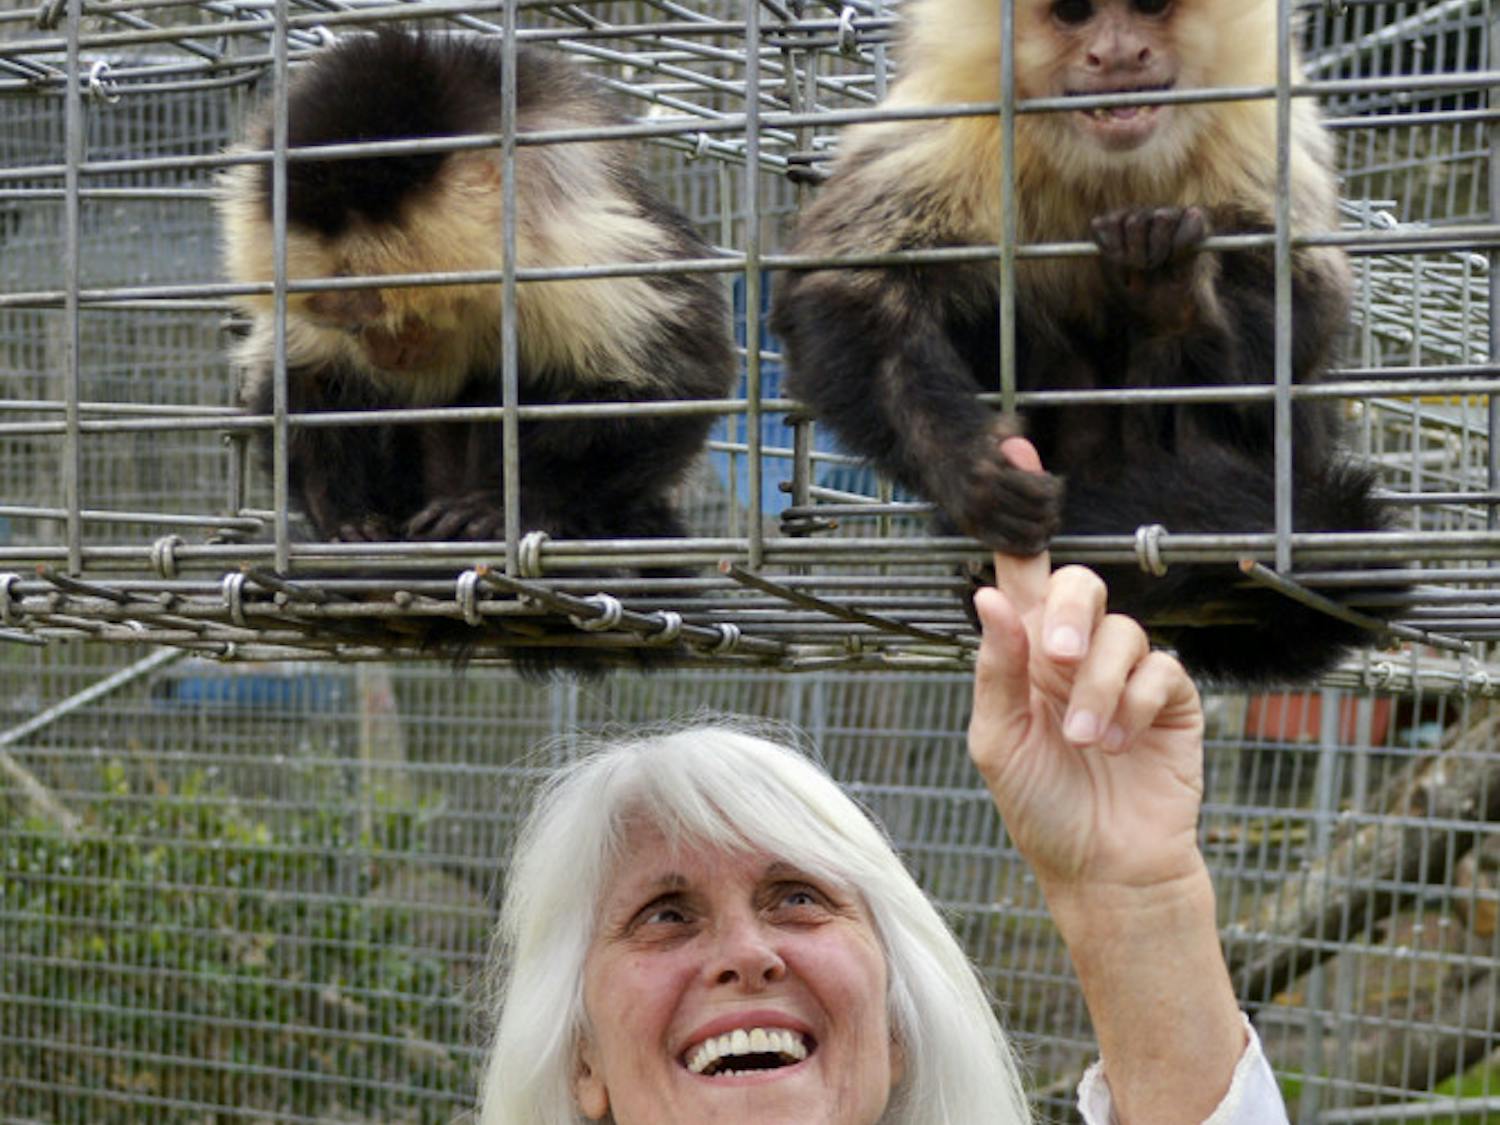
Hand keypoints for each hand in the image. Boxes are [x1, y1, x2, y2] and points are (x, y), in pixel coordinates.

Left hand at [966, 437, 1205, 897]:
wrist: (1103, 869)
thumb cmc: (1040, 807)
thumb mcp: (998, 741)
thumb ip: (996, 668)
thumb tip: (988, 594)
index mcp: (1026, 654)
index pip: (1023, 574)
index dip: (1022, 520)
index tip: (1015, 453)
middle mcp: (1077, 651)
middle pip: (1080, 584)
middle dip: (1068, 616)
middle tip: (1056, 663)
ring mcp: (1128, 672)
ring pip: (1123, 632)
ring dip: (1097, 687)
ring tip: (1083, 742)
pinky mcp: (1171, 698)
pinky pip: (1160, 670)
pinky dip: (1133, 705)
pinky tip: (1119, 743)